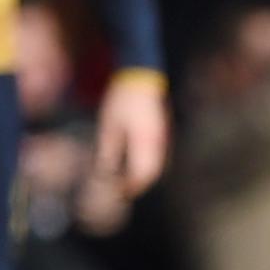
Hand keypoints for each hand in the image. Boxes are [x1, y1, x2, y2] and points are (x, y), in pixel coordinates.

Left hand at [93, 72, 168, 200]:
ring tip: (128, 181)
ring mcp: (165, 137)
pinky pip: (160, 156)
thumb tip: (105, 173)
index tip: (118, 194)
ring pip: (159, 166)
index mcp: (145, 141)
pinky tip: (136, 165)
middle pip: (153, 173)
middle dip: (139, 185)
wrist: (141, 76)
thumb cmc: (122, 100)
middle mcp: (159, 142)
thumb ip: (109, 151)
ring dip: (145, 176)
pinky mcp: (164, 133)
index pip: (142, 174)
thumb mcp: (109, 126)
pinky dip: (149, 166)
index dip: (131, 187)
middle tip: (122, 192)